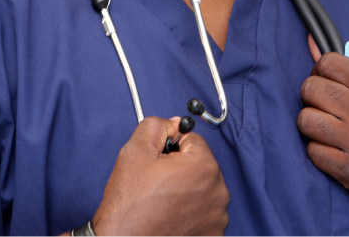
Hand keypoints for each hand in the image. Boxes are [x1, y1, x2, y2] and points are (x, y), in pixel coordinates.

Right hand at [92, 116, 229, 236]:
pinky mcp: (213, 235)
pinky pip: (205, 212)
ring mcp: (218, 217)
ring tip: (164, 203)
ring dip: (188, 191)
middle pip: (201, 165)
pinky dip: (191, 212)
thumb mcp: (135, 151)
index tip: (159, 164)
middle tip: (158, 185)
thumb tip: (173, 123)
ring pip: (203, 189)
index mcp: (204, 167)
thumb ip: (156, 126)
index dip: (172, 149)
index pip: (193, 141)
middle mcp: (218, 192)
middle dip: (182, 170)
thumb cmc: (129, 205)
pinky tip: (172, 217)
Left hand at [298, 36, 348, 235]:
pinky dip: (318, 150)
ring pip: (305, 119)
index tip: (327, 82)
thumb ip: (347, 69)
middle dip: (312, 97)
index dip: (320, 72)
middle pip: (311, 88)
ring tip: (326, 129)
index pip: (327, 62)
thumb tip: (309, 41)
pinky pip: (312, 150)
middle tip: (323, 107)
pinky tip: (332, 150)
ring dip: (311, 125)